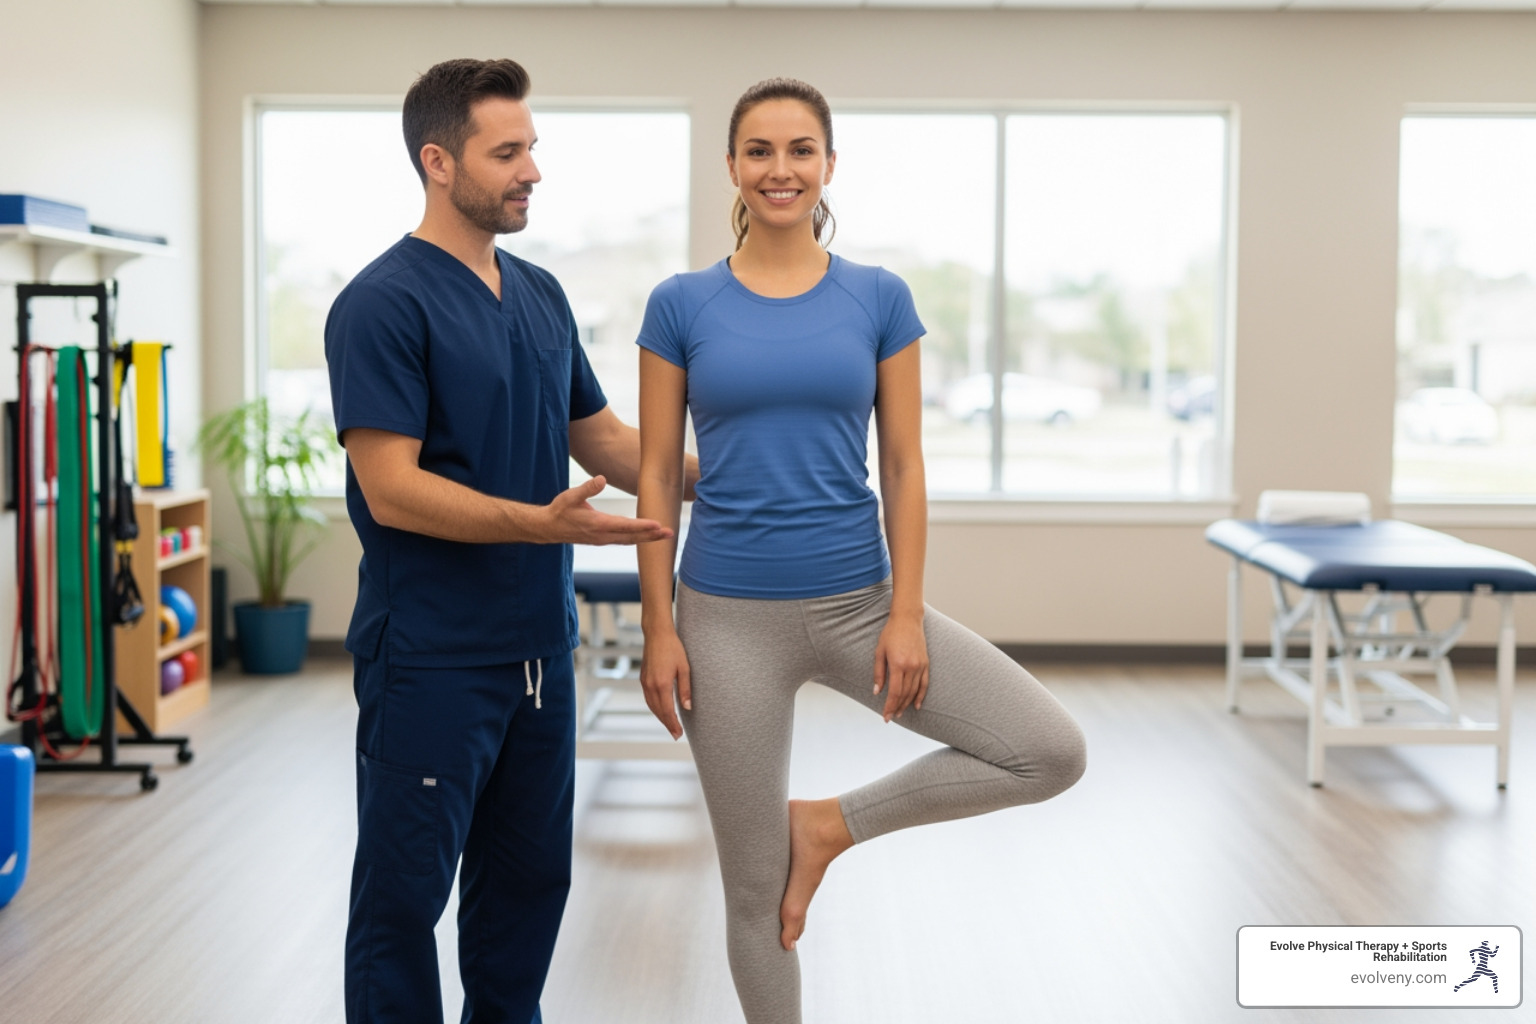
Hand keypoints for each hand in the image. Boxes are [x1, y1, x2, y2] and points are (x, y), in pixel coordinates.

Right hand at [539, 476, 673, 544]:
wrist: (548, 528)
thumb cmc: (559, 510)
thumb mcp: (570, 496)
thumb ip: (587, 488)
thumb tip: (602, 479)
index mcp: (597, 524)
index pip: (625, 526)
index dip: (642, 526)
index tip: (657, 525)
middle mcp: (602, 535)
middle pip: (632, 537)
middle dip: (652, 536)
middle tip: (670, 533)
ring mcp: (602, 540)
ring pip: (629, 541)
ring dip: (647, 539)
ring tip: (664, 535)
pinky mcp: (601, 540)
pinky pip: (623, 541)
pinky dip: (636, 539)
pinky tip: (646, 536)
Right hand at [640, 627, 690, 739]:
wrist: (657, 634)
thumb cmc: (673, 648)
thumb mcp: (684, 668)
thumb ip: (685, 689)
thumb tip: (687, 707)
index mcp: (662, 684)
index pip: (667, 711)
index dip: (673, 724)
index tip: (678, 734)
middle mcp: (651, 685)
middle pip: (658, 711)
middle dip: (667, 724)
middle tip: (676, 734)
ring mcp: (645, 682)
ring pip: (651, 706)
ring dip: (660, 717)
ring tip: (670, 725)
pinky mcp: (643, 678)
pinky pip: (648, 698)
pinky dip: (654, 708)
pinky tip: (661, 710)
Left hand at [873, 614, 928, 721]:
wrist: (907, 619)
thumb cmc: (891, 634)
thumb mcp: (879, 652)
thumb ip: (878, 673)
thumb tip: (877, 691)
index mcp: (898, 664)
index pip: (895, 692)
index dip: (890, 706)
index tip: (885, 716)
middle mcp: (911, 667)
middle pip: (905, 694)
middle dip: (897, 707)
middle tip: (891, 717)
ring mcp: (920, 665)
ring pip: (914, 691)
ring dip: (907, 704)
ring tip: (900, 713)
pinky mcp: (926, 663)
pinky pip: (924, 683)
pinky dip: (920, 696)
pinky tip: (916, 705)